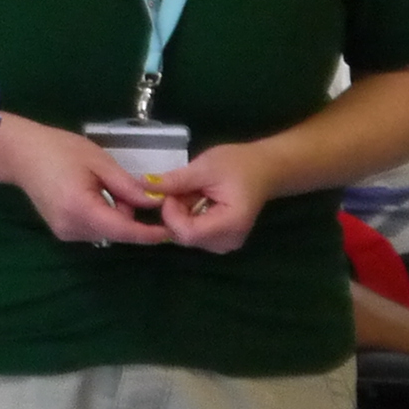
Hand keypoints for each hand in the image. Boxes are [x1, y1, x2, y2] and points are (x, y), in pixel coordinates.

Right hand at [0, 115, 171, 248]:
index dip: (148, 233)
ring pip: (106, 232)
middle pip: (116, 232)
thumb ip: (128, 187)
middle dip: (131, 216)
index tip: (171, 232)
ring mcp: (65, 232)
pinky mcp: (62, 231)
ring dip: (116, 216)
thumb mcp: (100, 162)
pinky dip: (103, 217)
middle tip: (130, 188)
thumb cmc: (60, 150)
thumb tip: (156, 202)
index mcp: (80, 209)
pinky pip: (94, 229)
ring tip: (106, 187)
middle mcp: (72, 228)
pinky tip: (95, 195)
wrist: (21, 154)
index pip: (122, 230)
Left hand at [155, 144, 275, 253]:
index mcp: (231, 224)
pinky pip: (192, 234)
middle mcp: (227, 242)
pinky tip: (197, 202)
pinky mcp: (218, 241)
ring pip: (184, 236)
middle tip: (183, 189)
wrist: (264, 169)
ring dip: (180, 214)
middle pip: (184, 236)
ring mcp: (223, 244)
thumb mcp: (206, 166)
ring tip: (193, 192)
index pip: (187, 233)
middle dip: (175, 213)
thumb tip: (144, 185)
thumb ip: (177, 180)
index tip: (172, 192)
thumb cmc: (239, 164)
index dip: (172, 214)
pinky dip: (187, 217)